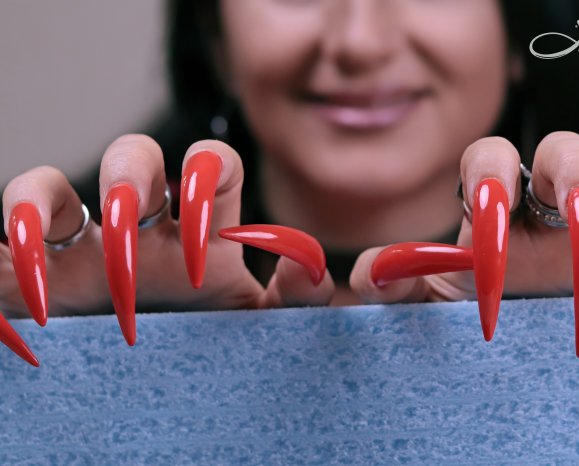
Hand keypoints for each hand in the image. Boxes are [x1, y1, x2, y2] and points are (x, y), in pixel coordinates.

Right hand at [1, 135, 334, 347]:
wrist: (161, 400)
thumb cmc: (214, 351)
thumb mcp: (258, 327)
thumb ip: (296, 299)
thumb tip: (313, 264)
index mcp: (198, 229)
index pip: (210, 164)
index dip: (210, 174)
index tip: (207, 240)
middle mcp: (138, 227)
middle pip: (132, 157)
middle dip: (131, 171)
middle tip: (128, 218)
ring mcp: (79, 250)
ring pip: (49, 187)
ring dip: (44, 200)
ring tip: (50, 240)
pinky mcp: (29, 280)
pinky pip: (2, 250)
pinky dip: (4, 252)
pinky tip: (23, 283)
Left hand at [350, 131, 578, 377]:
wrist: (508, 366)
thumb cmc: (465, 324)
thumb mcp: (426, 306)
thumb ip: (393, 286)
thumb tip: (370, 271)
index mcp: (496, 208)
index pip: (492, 158)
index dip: (491, 178)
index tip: (487, 229)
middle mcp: (551, 209)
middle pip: (567, 153)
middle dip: (568, 174)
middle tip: (569, 216)